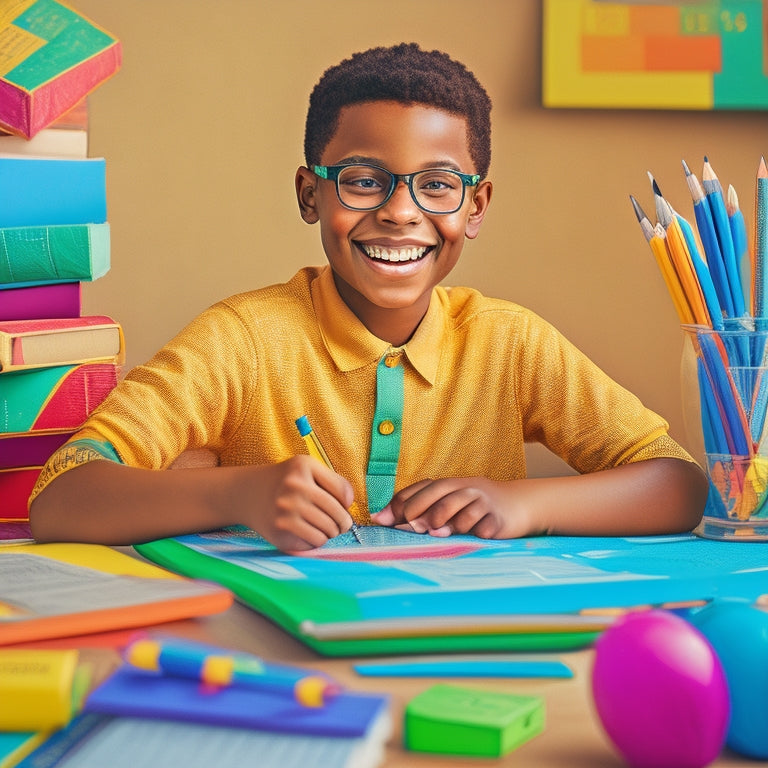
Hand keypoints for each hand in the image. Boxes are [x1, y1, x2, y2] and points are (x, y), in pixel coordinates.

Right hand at [238, 456, 355, 551]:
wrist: (247, 494)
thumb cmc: (286, 482)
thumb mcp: (307, 468)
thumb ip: (333, 481)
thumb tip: (350, 503)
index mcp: (303, 467)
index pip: (343, 493)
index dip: (347, 504)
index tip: (344, 507)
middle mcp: (294, 487)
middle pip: (337, 515)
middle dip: (343, 523)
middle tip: (340, 525)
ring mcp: (286, 511)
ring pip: (327, 532)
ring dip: (330, 533)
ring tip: (324, 528)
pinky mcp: (280, 531)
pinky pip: (313, 542)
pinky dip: (316, 540)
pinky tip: (308, 532)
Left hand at [371, 477, 529, 538]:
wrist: (517, 504)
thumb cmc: (473, 506)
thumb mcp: (447, 502)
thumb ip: (417, 508)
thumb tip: (380, 518)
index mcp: (447, 485)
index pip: (419, 490)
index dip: (401, 505)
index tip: (385, 522)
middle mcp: (463, 489)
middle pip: (439, 496)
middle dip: (421, 512)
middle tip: (409, 528)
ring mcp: (482, 503)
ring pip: (462, 509)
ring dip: (447, 522)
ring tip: (436, 533)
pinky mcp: (498, 518)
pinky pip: (485, 525)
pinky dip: (478, 532)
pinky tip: (472, 537)